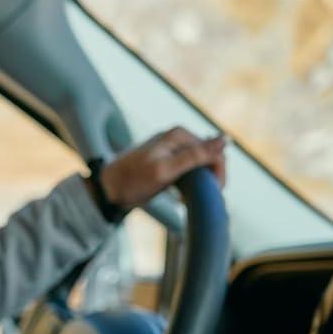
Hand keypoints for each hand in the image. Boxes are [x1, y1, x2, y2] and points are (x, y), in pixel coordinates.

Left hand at [100, 127, 227, 210]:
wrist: (108, 189)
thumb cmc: (133, 180)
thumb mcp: (165, 170)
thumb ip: (194, 156)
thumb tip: (224, 140)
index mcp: (179, 134)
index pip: (214, 150)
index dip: (218, 172)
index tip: (214, 193)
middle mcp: (177, 137)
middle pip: (209, 156)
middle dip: (211, 178)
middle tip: (203, 198)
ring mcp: (173, 149)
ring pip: (201, 165)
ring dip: (201, 182)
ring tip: (188, 199)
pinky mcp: (168, 161)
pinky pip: (190, 170)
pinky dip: (191, 183)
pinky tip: (182, 197)